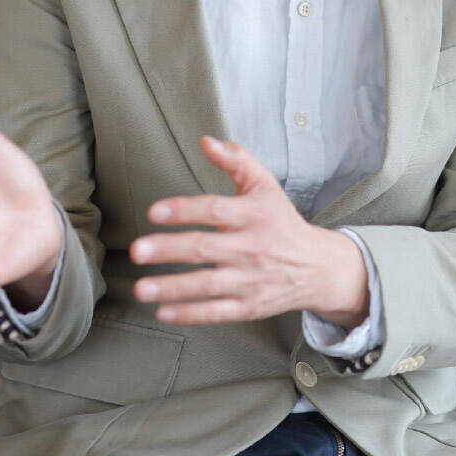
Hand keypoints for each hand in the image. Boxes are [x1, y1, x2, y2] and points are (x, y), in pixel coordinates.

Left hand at [130, 136, 368, 326]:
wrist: (318, 267)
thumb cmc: (282, 222)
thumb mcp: (265, 185)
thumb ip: (236, 160)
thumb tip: (206, 142)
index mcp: (255, 215)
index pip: (215, 210)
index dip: (184, 210)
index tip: (154, 212)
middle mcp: (253, 248)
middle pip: (206, 248)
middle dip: (169, 250)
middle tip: (136, 251)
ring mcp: (251, 280)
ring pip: (207, 285)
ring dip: (172, 287)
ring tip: (140, 287)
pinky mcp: (250, 306)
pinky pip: (217, 312)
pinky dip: (189, 313)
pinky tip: (162, 311)